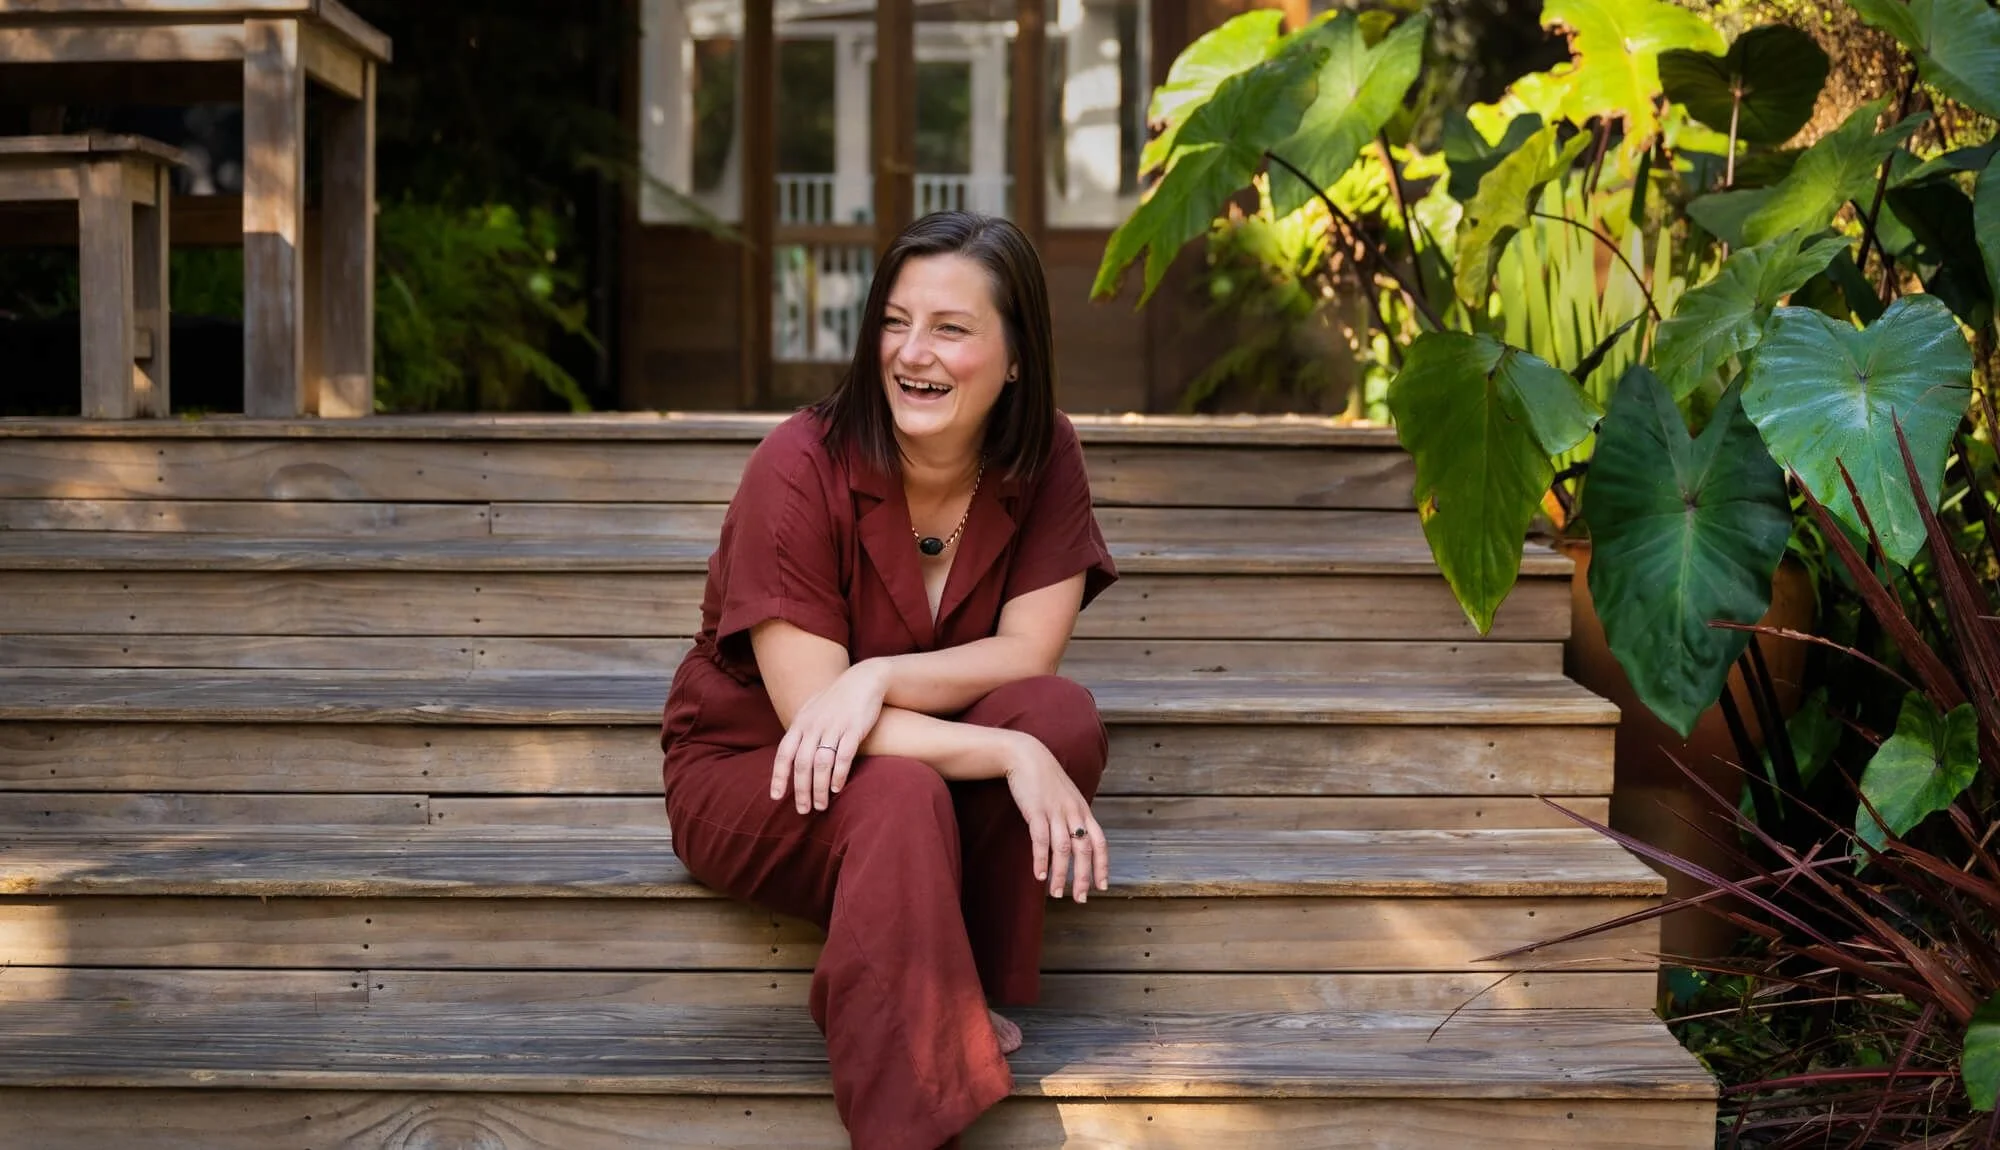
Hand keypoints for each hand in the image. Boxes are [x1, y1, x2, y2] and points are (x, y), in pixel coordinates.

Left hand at [772, 660, 887, 813]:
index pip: (783, 753)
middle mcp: (814, 726)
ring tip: (821, 805)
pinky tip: (837, 788)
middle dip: (801, 790)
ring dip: (820, 788)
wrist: (863, 680)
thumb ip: (800, 730)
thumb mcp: (812, 710)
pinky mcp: (853, 729)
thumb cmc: (836, 698)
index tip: (776, 797)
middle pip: (802, 764)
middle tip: (804, 809)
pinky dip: (839, 774)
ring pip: (821, 763)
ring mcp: (834, 727)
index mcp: (800, 723)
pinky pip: (844, 756)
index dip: (779, 776)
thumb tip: (789, 752)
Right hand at [998, 731, 1108, 902]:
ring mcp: (1055, 811)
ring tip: (1056, 893)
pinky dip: (1040, 859)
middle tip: (1080, 898)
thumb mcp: (1067, 797)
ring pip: (1063, 849)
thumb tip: (1076, 841)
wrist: (1027, 755)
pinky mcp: (1036, 810)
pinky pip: (1040, 839)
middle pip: (1084, 850)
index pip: (1100, 843)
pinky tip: (1039, 875)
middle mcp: (1074, 812)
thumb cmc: (1046, 779)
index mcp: (1084, 811)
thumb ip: (1074, 817)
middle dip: (1083, 877)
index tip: (1102, 887)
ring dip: (1060, 874)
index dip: (1102, 866)